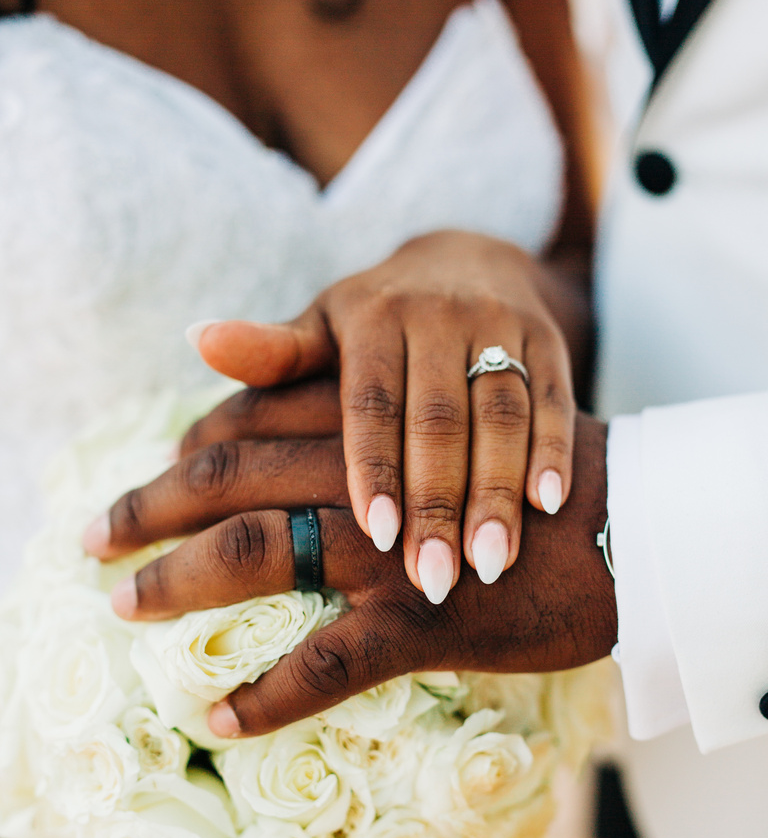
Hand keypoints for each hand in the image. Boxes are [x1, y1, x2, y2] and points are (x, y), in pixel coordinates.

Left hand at [88, 414, 615, 736]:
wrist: (618, 523)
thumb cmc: (516, 473)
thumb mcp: (439, 422)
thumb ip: (353, 413)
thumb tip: (278, 418)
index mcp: (364, 418)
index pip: (243, 425)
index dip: (176, 456)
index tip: (136, 488)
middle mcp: (365, 473)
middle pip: (228, 480)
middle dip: (148, 509)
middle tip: (91, 540)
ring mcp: (392, 548)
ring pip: (259, 558)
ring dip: (179, 584)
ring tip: (122, 607)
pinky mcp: (424, 618)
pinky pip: (328, 662)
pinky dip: (268, 694)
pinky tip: (219, 718)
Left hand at [186, 231, 577, 602]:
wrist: (475, 259)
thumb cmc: (380, 318)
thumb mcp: (326, 327)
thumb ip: (274, 353)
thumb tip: (199, 338)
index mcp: (374, 317)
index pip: (371, 401)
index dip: (376, 467)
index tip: (377, 535)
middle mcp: (439, 317)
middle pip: (438, 419)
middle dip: (438, 500)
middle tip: (433, 578)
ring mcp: (502, 328)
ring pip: (500, 415)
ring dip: (496, 491)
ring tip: (491, 562)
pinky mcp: (551, 346)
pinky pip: (555, 401)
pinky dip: (554, 451)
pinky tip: (550, 505)